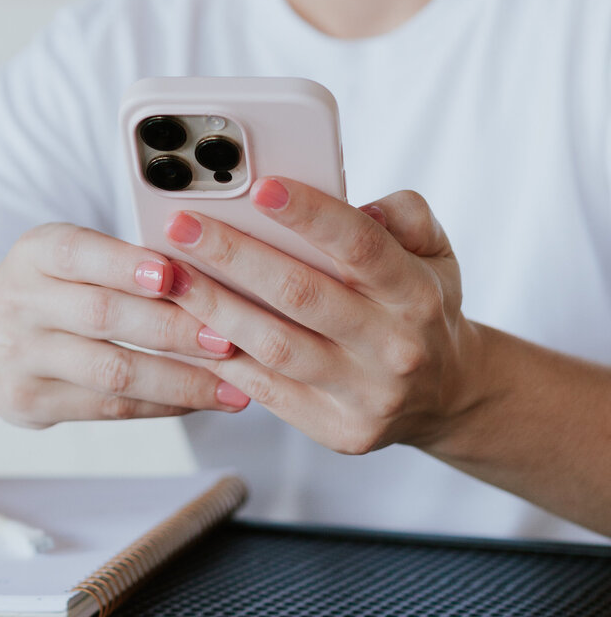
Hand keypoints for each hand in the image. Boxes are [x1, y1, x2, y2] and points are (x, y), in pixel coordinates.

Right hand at [0, 222, 251, 427]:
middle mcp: (19, 303)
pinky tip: (200, 400)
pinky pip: (108, 408)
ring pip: (111, 372)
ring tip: (233, 384)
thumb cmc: (45, 292)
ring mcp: (20, 359)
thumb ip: (120, 262)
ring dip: (180, 380)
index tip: (177, 274)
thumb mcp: (64, 258)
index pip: (81, 254)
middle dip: (175, 328)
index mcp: (35, 253)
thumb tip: (211, 274)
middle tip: (231, 337)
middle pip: (103, 316)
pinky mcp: (29, 404)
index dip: (128, 265)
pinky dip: (161, 405)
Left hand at [162, 178, 484, 453]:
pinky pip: (265, 389)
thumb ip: (404, 215)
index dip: (309, 214)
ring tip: (169, 275)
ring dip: (214, 309)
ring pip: (274, 346)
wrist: (446, 394)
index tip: (260, 187)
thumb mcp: (434, 253)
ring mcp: (365, 394)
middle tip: (182, 225)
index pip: (360, 245)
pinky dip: (219, 356)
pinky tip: (183, 326)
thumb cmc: (420, 306)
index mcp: (416, 293)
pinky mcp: (336, 429)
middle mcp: (394, 346)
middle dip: (235, 256)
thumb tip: (358, 203)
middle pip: (302, 295)